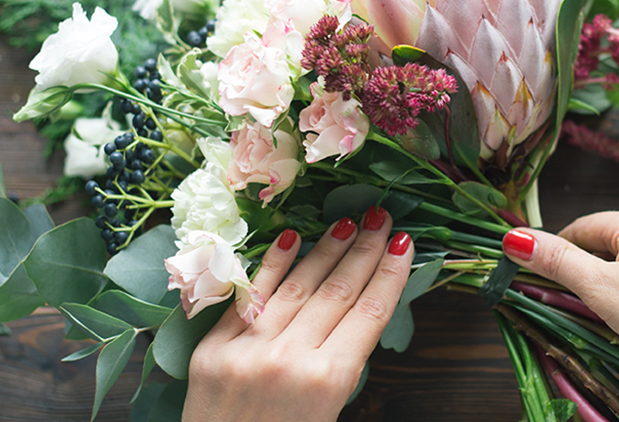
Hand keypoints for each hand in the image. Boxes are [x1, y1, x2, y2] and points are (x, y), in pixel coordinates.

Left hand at [185, 206, 413, 421]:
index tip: (405, 243)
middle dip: (365, 250)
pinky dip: (271, 266)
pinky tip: (292, 237)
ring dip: (327, 249)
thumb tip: (357, 311)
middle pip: (339, 292)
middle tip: (382, 216)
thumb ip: (341, 365)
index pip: (370, 313)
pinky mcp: (213, 349)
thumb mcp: (330, 413)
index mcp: (329, 382)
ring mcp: (248, 350)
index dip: (390, 274)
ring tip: (349, 221)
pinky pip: (250, 298)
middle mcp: (291, 359)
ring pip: (298, 286)